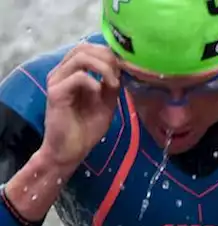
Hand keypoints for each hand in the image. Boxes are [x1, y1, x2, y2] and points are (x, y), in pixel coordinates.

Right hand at [41, 43, 120, 169]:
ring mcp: (57, 81)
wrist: (70, 150)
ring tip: (113, 84)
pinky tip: (99, 94)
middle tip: (119, 76)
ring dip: (103, 68)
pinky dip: (94, 83)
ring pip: (80, 57)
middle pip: (84, 47)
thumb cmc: (86, 128)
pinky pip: (77, 77)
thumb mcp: (107, 103)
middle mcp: (62, 72)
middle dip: (107, 58)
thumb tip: (121, 68)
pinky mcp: (56, 93)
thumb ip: (112, 85)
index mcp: (72, 72)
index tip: (124, 70)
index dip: (109, 54)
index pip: (89, 48)